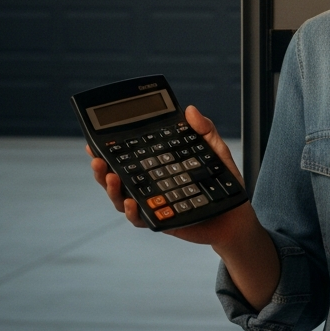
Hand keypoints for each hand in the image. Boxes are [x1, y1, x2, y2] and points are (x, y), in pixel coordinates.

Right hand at [87, 104, 251, 246]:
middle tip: (96, 158)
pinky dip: (132, 211)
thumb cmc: (222, 181)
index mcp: (158, 166)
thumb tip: (190, 110)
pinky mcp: (160, 220)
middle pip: (116, 177)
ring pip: (122, 198)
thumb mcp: (215, 150)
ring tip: (110, 176)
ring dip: (112, 188)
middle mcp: (150, 184)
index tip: (94, 141)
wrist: (235, 212)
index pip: (128, 156)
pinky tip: (131, 202)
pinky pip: (140, 218)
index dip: (109, 150)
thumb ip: (204, 130)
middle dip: (101, 168)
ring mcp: (153, 203)